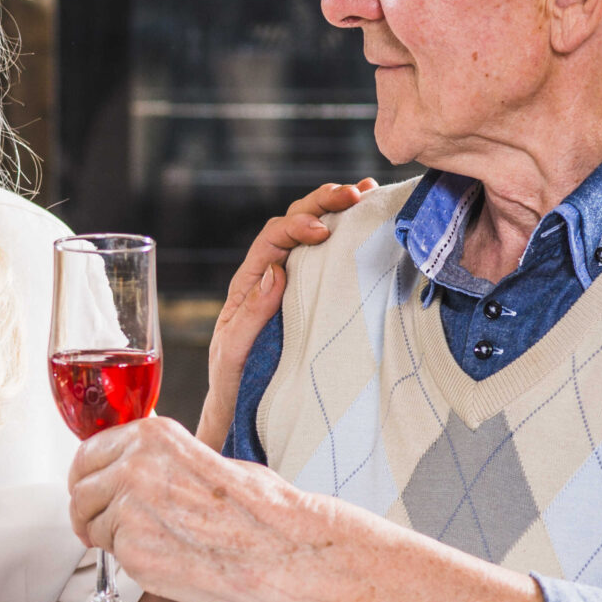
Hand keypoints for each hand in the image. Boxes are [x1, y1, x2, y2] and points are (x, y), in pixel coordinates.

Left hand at [73, 415, 306, 601]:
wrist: (278, 547)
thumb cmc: (256, 506)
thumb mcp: (200, 456)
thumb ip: (155, 458)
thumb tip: (129, 465)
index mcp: (149, 437)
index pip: (87, 454)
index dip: (84, 477)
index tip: (85, 490)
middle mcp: (132, 468)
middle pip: (79, 492)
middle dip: (87, 512)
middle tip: (97, 527)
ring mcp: (128, 510)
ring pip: (93, 527)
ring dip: (110, 538)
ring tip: (152, 543)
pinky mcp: (132, 551)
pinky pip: (114, 557)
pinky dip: (131, 561)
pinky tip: (165, 558)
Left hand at [197, 179, 374, 446]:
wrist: (242, 410)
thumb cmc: (234, 383)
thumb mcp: (235, 351)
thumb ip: (251, 313)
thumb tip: (276, 271)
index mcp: (248, 283)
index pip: (272, 239)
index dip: (297, 227)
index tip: (323, 231)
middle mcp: (269, 276)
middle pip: (292, 224)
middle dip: (322, 203)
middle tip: (355, 193)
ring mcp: (292, 284)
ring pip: (311, 234)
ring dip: (336, 209)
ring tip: (367, 191)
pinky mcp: (312, 297)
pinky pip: (327, 259)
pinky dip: (346, 234)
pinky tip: (367, 219)